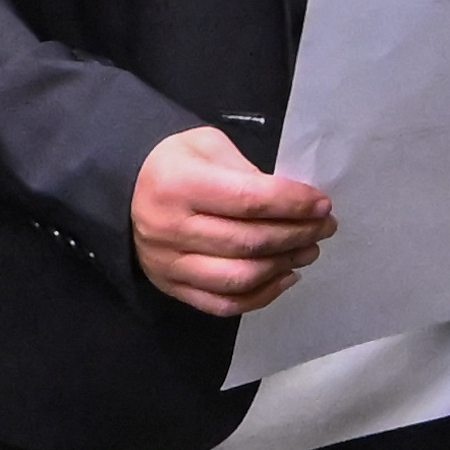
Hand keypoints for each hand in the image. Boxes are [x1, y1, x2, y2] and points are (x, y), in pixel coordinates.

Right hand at [132, 127, 334, 317]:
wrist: (125, 189)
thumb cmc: (175, 161)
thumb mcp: (208, 145)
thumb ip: (246, 170)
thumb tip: (292, 202)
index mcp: (179, 185)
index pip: (248, 200)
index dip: (292, 203)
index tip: (323, 204)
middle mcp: (171, 229)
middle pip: (248, 242)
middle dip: (297, 234)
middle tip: (324, 227)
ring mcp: (168, 264)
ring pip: (238, 278)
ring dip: (283, 266)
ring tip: (308, 250)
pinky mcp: (171, 287)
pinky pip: (222, 303)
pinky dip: (260, 296)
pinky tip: (285, 277)